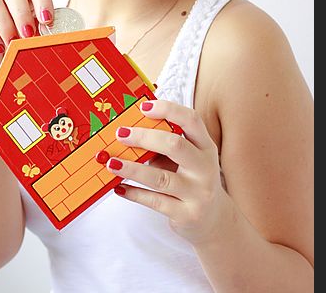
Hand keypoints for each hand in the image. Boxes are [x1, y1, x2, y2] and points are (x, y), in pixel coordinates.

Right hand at [0, 0, 53, 81]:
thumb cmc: (22, 43)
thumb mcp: (36, 34)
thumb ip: (45, 29)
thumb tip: (58, 34)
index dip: (43, 0)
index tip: (47, 21)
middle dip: (22, 13)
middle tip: (29, 35)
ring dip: (6, 25)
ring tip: (14, 43)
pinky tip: (0, 48)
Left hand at [106, 99, 228, 244]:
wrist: (213, 219)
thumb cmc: (192, 179)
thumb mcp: (188, 158)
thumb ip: (167, 145)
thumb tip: (131, 131)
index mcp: (205, 146)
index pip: (191, 120)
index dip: (168, 109)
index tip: (143, 107)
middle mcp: (205, 167)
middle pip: (174, 145)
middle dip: (144, 137)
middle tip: (121, 134)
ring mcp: (198, 193)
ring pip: (160, 177)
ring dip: (132, 168)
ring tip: (112, 163)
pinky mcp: (187, 214)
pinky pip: (155, 201)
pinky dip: (134, 193)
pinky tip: (119, 187)